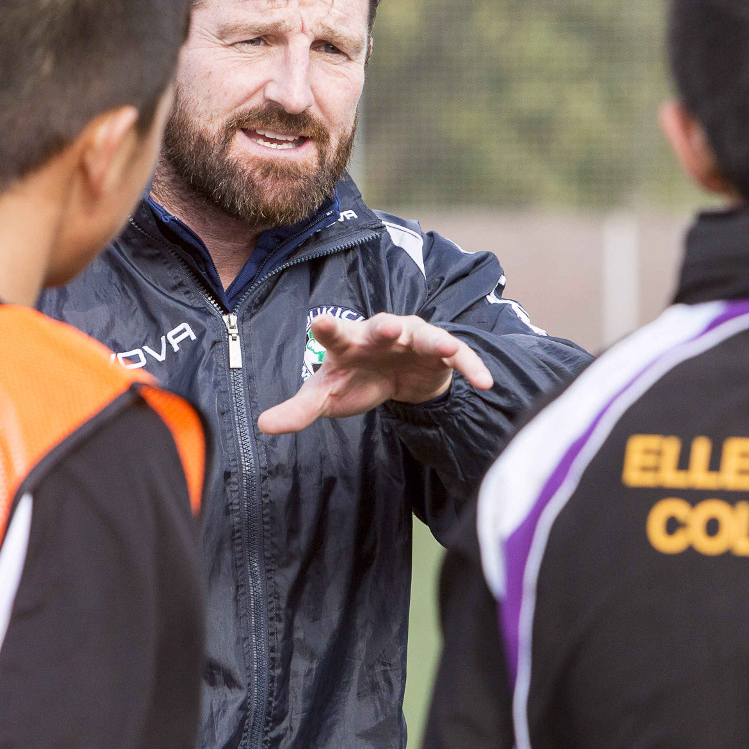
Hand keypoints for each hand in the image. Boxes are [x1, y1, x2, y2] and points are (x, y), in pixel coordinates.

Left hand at [257, 313, 493, 434]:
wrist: (396, 378)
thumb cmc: (356, 380)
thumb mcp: (326, 396)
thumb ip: (298, 410)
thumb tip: (262, 426)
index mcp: (350, 342)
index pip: (335, 333)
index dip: (328, 328)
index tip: (318, 322)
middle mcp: (382, 333)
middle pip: (383, 327)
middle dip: (386, 327)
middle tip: (387, 327)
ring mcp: (414, 339)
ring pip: (426, 336)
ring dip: (435, 340)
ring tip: (447, 347)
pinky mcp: (440, 353)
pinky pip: (459, 357)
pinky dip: (471, 367)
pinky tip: (485, 383)